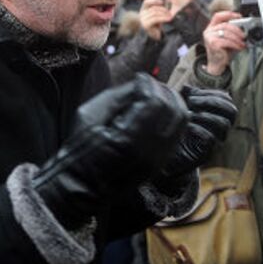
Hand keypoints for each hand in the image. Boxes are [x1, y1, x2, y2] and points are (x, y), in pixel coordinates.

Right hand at [32, 73, 188, 228]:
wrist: (83, 185)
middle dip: (164, 90)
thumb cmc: (81, 147)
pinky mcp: (161, 162)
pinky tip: (159, 110)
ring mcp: (158, 159)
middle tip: (150, 84)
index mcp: (128, 139)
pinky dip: (172, 116)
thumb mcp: (91, 113)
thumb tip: (144, 81)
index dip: (149, 84)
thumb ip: (121, 95)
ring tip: (156, 94)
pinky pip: (178, 132)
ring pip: (181, 120)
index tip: (139, 78)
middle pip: (174, 109)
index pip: (155, 102)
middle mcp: (150, 151)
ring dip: (172, 101)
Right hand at [139, 0, 172, 39]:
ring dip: (164, 14)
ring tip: (170, 16)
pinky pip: (156, 19)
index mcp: (143, 10)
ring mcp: (143, 19)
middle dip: (163, 9)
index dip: (154, 0)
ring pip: (155, 13)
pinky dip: (163, 18)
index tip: (162, 1)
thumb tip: (166, 2)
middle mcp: (142, 14)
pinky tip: (168, 19)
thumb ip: (158, 9)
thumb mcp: (156, 15)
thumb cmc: (155, 25)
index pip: (146, 2)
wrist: (152, 37)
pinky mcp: (146, 25)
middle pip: (153, 8)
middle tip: (169, 12)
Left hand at [158, 86, 236, 178]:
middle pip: (232, 111)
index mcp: (217, 116)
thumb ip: (185, 98)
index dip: (212, 93)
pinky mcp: (206, 154)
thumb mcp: (180, 110)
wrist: (165, 157)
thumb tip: (186, 87)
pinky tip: (186, 127)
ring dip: (204, 115)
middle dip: (211, 101)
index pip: (228, 100)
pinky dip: (198, 129)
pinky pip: (211, 139)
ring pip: (223, 124)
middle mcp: (220, 129)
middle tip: (191, 101)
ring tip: (188, 114)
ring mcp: (216, 142)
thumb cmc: (174, 131)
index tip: (192, 93)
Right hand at [203, 11, 246, 75]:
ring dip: (237, 38)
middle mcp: (208, 31)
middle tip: (244, 35)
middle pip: (225, 25)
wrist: (217, 64)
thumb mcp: (227, 38)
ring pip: (226, 33)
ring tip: (242, 43)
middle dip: (237, 30)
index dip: (229, 14)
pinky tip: (239, 47)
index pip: (218, 16)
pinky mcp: (212, 44)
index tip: (239, 16)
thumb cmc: (223, 51)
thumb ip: (231, 31)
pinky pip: (227, 41)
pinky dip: (235, 44)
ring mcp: (209, 37)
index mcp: (211, 27)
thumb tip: (243, 27)